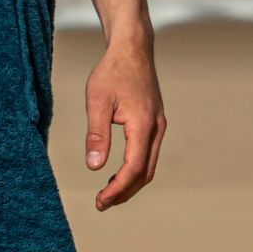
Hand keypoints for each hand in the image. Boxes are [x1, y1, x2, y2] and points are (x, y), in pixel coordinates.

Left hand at [84, 36, 165, 210]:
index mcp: (143, 125)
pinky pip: (148, 153)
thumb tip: (94, 167)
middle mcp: (156, 128)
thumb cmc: (112, 71)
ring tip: (108, 192)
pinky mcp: (155, 122)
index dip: (117, 189)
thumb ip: (96, 134)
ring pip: (148, 165)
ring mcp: (159, 125)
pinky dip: (135, 168)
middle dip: (124, 192)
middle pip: (144, 173)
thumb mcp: (97, 100)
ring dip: (130, 182)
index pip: (132, 169)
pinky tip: (118, 171)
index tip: (100, 201)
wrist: (132, 48)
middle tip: (102, 203)